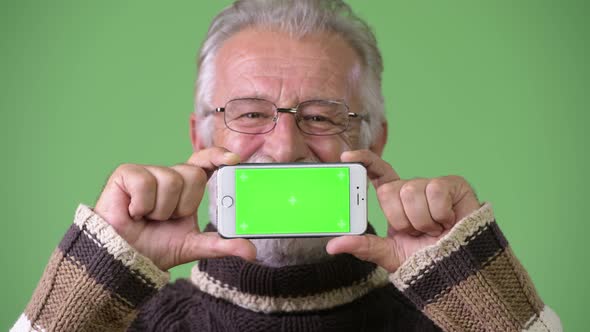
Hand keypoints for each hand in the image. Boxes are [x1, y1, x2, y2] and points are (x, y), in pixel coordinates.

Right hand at [94, 147, 255, 270]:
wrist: (124, 259)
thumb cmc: (155, 247)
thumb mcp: (193, 245)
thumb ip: (222, 244)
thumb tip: (251, 251)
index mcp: (187, 187)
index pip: (205, 163)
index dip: (218, 156)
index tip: (234, 160)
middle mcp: (169, 176)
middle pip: (193, 174)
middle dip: (184, 204)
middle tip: (167, 218)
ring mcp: (148, 172)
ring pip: (171, 181)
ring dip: (162, 209)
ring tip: (148, 217)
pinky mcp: (126, 174)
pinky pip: (146, 182)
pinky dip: (142, 205)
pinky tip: (133, 212)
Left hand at [326, 150, 480, 272]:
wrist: (457, 268)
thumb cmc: (425, 259)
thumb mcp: (388, 254)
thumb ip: (362, 246)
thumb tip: (332, 245)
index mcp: (395, 198)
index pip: (377, 172)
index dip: (363, 160)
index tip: (346, 156)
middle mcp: (412, 187)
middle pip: (390, 190)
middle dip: (401, 219)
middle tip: (416, 232)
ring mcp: (432, 184)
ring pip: (411, 192)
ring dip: (421, 221)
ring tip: (435, 230)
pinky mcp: (453, 184)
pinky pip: (435, 191)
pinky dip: (440, 214)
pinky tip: (448, 221)